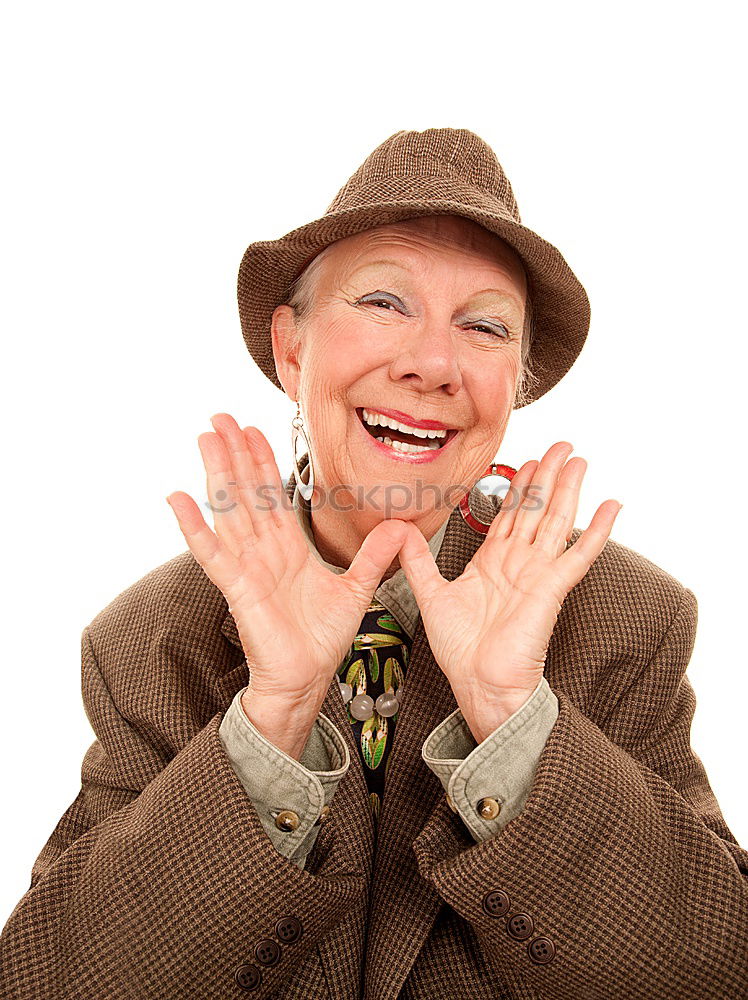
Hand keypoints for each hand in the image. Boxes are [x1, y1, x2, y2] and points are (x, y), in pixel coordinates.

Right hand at [166, 413, 409, 707]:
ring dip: (217, 474)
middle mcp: (264, 551)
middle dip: (235, 454)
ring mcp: (248, 567)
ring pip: (229, 511)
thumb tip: (400, 527)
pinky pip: (213, 553)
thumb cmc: (322, 639)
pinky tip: (180, 499)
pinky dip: (195, 527)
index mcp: (288, 548)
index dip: (262, 462)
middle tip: (221, 417)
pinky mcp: (238, 588)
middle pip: (246, 493)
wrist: (306, 679)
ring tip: (205, 439)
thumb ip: (374, 556)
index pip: (272, 495)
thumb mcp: (356, 589)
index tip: (253, 429)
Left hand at [398, 442, 621, 742]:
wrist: (480, 685)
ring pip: (557, 521)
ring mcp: (538, 573)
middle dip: (548, 476)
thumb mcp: (431, 596)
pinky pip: (579, 555)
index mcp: (493, 563)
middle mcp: (519, 563)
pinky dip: (597, 531)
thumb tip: (399, 529)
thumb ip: (418, 561)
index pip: (511, 515)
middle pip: (537, 509)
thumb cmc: (461, 651)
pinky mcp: (553, 588)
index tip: (528, 461)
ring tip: (580, 460)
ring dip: (570, 490)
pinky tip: (611, 505)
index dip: (520, 486)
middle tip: (562, 446)